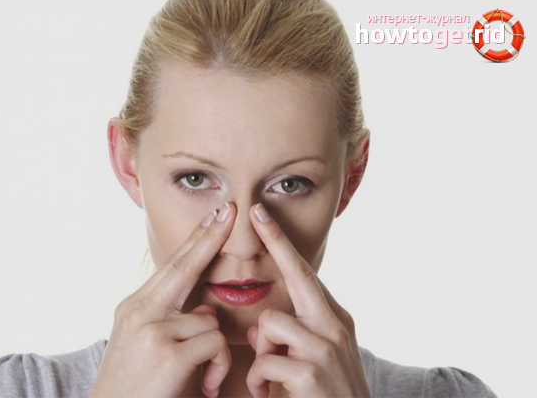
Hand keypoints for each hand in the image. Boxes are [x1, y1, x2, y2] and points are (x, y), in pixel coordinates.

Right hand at [89, 203, 234, 397]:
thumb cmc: (135, 389)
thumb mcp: (144, 345)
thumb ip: (169, 321)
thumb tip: (203, 308)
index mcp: (134, 308)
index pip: (170, 266)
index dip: (195, 240)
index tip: (213, 217)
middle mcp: (139, 312)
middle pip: (183, 267)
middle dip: (210, 237)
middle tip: (229, 211)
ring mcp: (152, 330)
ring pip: (209, 318)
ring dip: (217, 350)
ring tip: (206, 377)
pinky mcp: (168, 353)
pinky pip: (216, 342)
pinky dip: (220, 365)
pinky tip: (208, 386)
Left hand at [245, 204, 369, 397]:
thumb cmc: (327, 395)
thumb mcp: (314, 359)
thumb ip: (293, 337)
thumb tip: (259, 328)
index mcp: (334, 320)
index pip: (306, 274)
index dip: (283, 243)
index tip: (263, 215)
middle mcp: (335, 326)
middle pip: (299, 275)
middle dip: (276, 241)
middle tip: (255, 211)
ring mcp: (326, 347)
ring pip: (270, 322)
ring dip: (260, 350)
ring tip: (267, 377)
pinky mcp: (311, 371)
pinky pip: (264, 360)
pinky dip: (257, 380)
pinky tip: (266, 394)